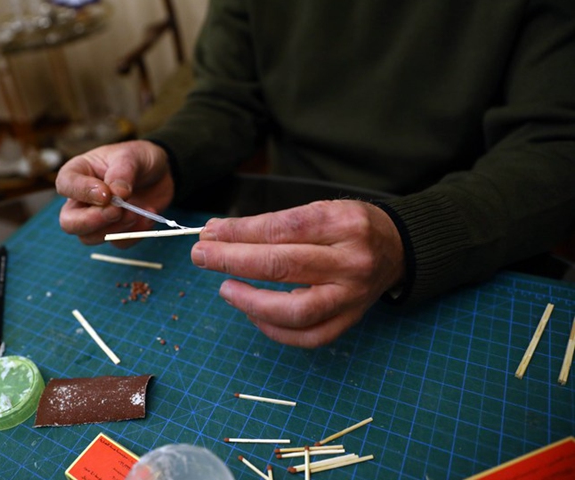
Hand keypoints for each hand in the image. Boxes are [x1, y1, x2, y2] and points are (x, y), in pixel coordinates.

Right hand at [56, 140, 174, 245]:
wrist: (161, 173)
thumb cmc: (138, 158)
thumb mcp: (132, 156)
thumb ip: (122, 173)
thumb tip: (117, 194)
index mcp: (78, 173)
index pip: (65, 185)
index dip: (82, 192)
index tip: (106, 194)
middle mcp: (81, 199)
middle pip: (69, 222)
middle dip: (91, 221)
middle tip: (116, 211)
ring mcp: (96, 218)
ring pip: (89, 238)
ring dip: (114, 230)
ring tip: (136, 213)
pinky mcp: (115, 231)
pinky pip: (116, 243)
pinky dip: (133, 235)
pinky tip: (147, 218)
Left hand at [191, 200, 404, 347]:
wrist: (397, 249)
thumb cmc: (347, 227)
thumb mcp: (318, 210)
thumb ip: (270, 224)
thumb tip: (217, 234)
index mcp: (344, 223)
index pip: (282, 228)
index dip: (239, 232)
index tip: (209, 233)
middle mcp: (352, 260)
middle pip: (283, 265)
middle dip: (233, 260)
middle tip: (201, 256)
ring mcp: (353, 296)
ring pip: (295, 310)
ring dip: (251, 301)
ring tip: (225, 288)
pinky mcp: (350, 321)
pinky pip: (307, 336)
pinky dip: (273, 329)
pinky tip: (251, 313)